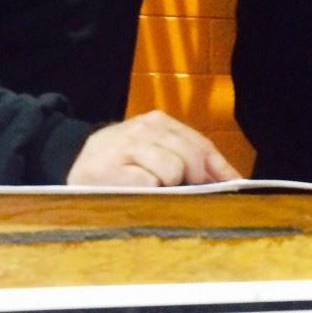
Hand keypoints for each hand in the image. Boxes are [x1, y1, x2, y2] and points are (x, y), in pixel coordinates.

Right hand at [66, 110, 240, 186]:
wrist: (74, 160)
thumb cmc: (122, 160)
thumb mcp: (154, 149)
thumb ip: (185, 158)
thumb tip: (227, 179)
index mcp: (160, 122)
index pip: (201, 144)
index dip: (221, 168)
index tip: (237, 185)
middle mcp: (145, 128)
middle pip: (192, 157)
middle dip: (193, 179)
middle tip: (180, 189)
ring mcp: (127, 145)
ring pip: (173, 170)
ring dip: (167, 185)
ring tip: (148, 185)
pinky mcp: (110, 167)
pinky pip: (148, 183)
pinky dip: (147, 190)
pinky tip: (133, 189)